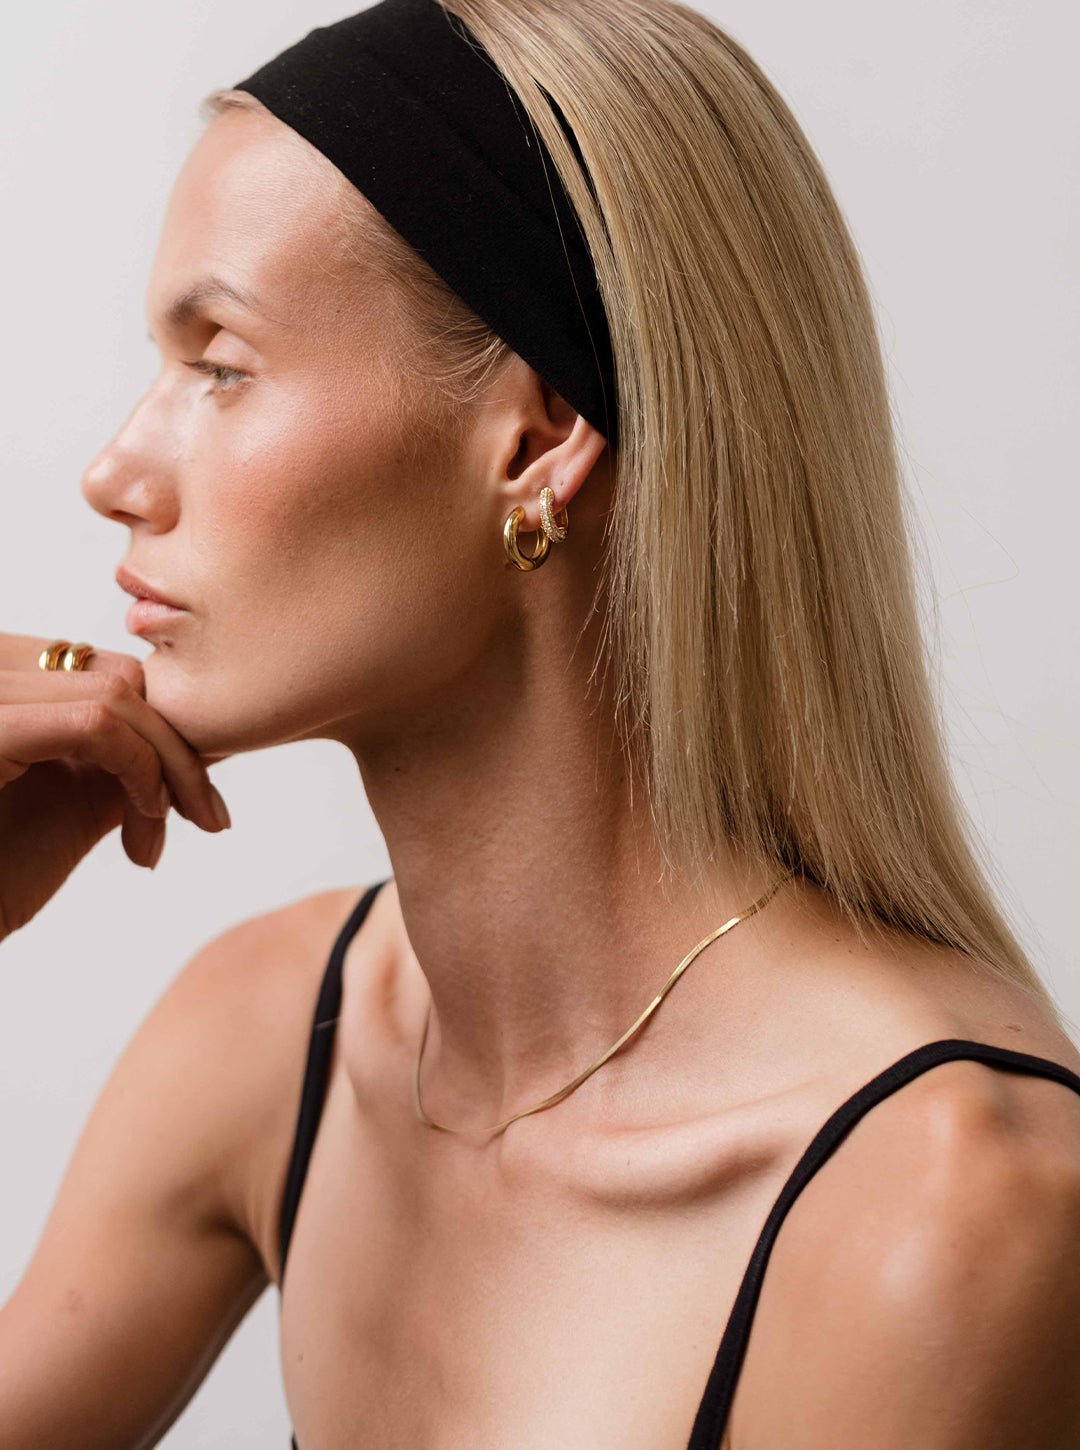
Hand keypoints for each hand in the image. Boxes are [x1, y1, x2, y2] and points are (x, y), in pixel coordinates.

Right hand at [0, 633, 230, 940]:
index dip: (166, 731)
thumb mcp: (71, 808)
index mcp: (5, 681)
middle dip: (178, 749)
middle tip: (206, 818)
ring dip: (169, 769)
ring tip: (163, 836)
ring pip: (119, 694)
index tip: (194, 802)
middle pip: (121, 676)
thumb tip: (213, 738)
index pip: (109, 673)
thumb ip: (130, 764)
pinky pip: (97, 722)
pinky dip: (143, 771)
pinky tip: (145, 827)